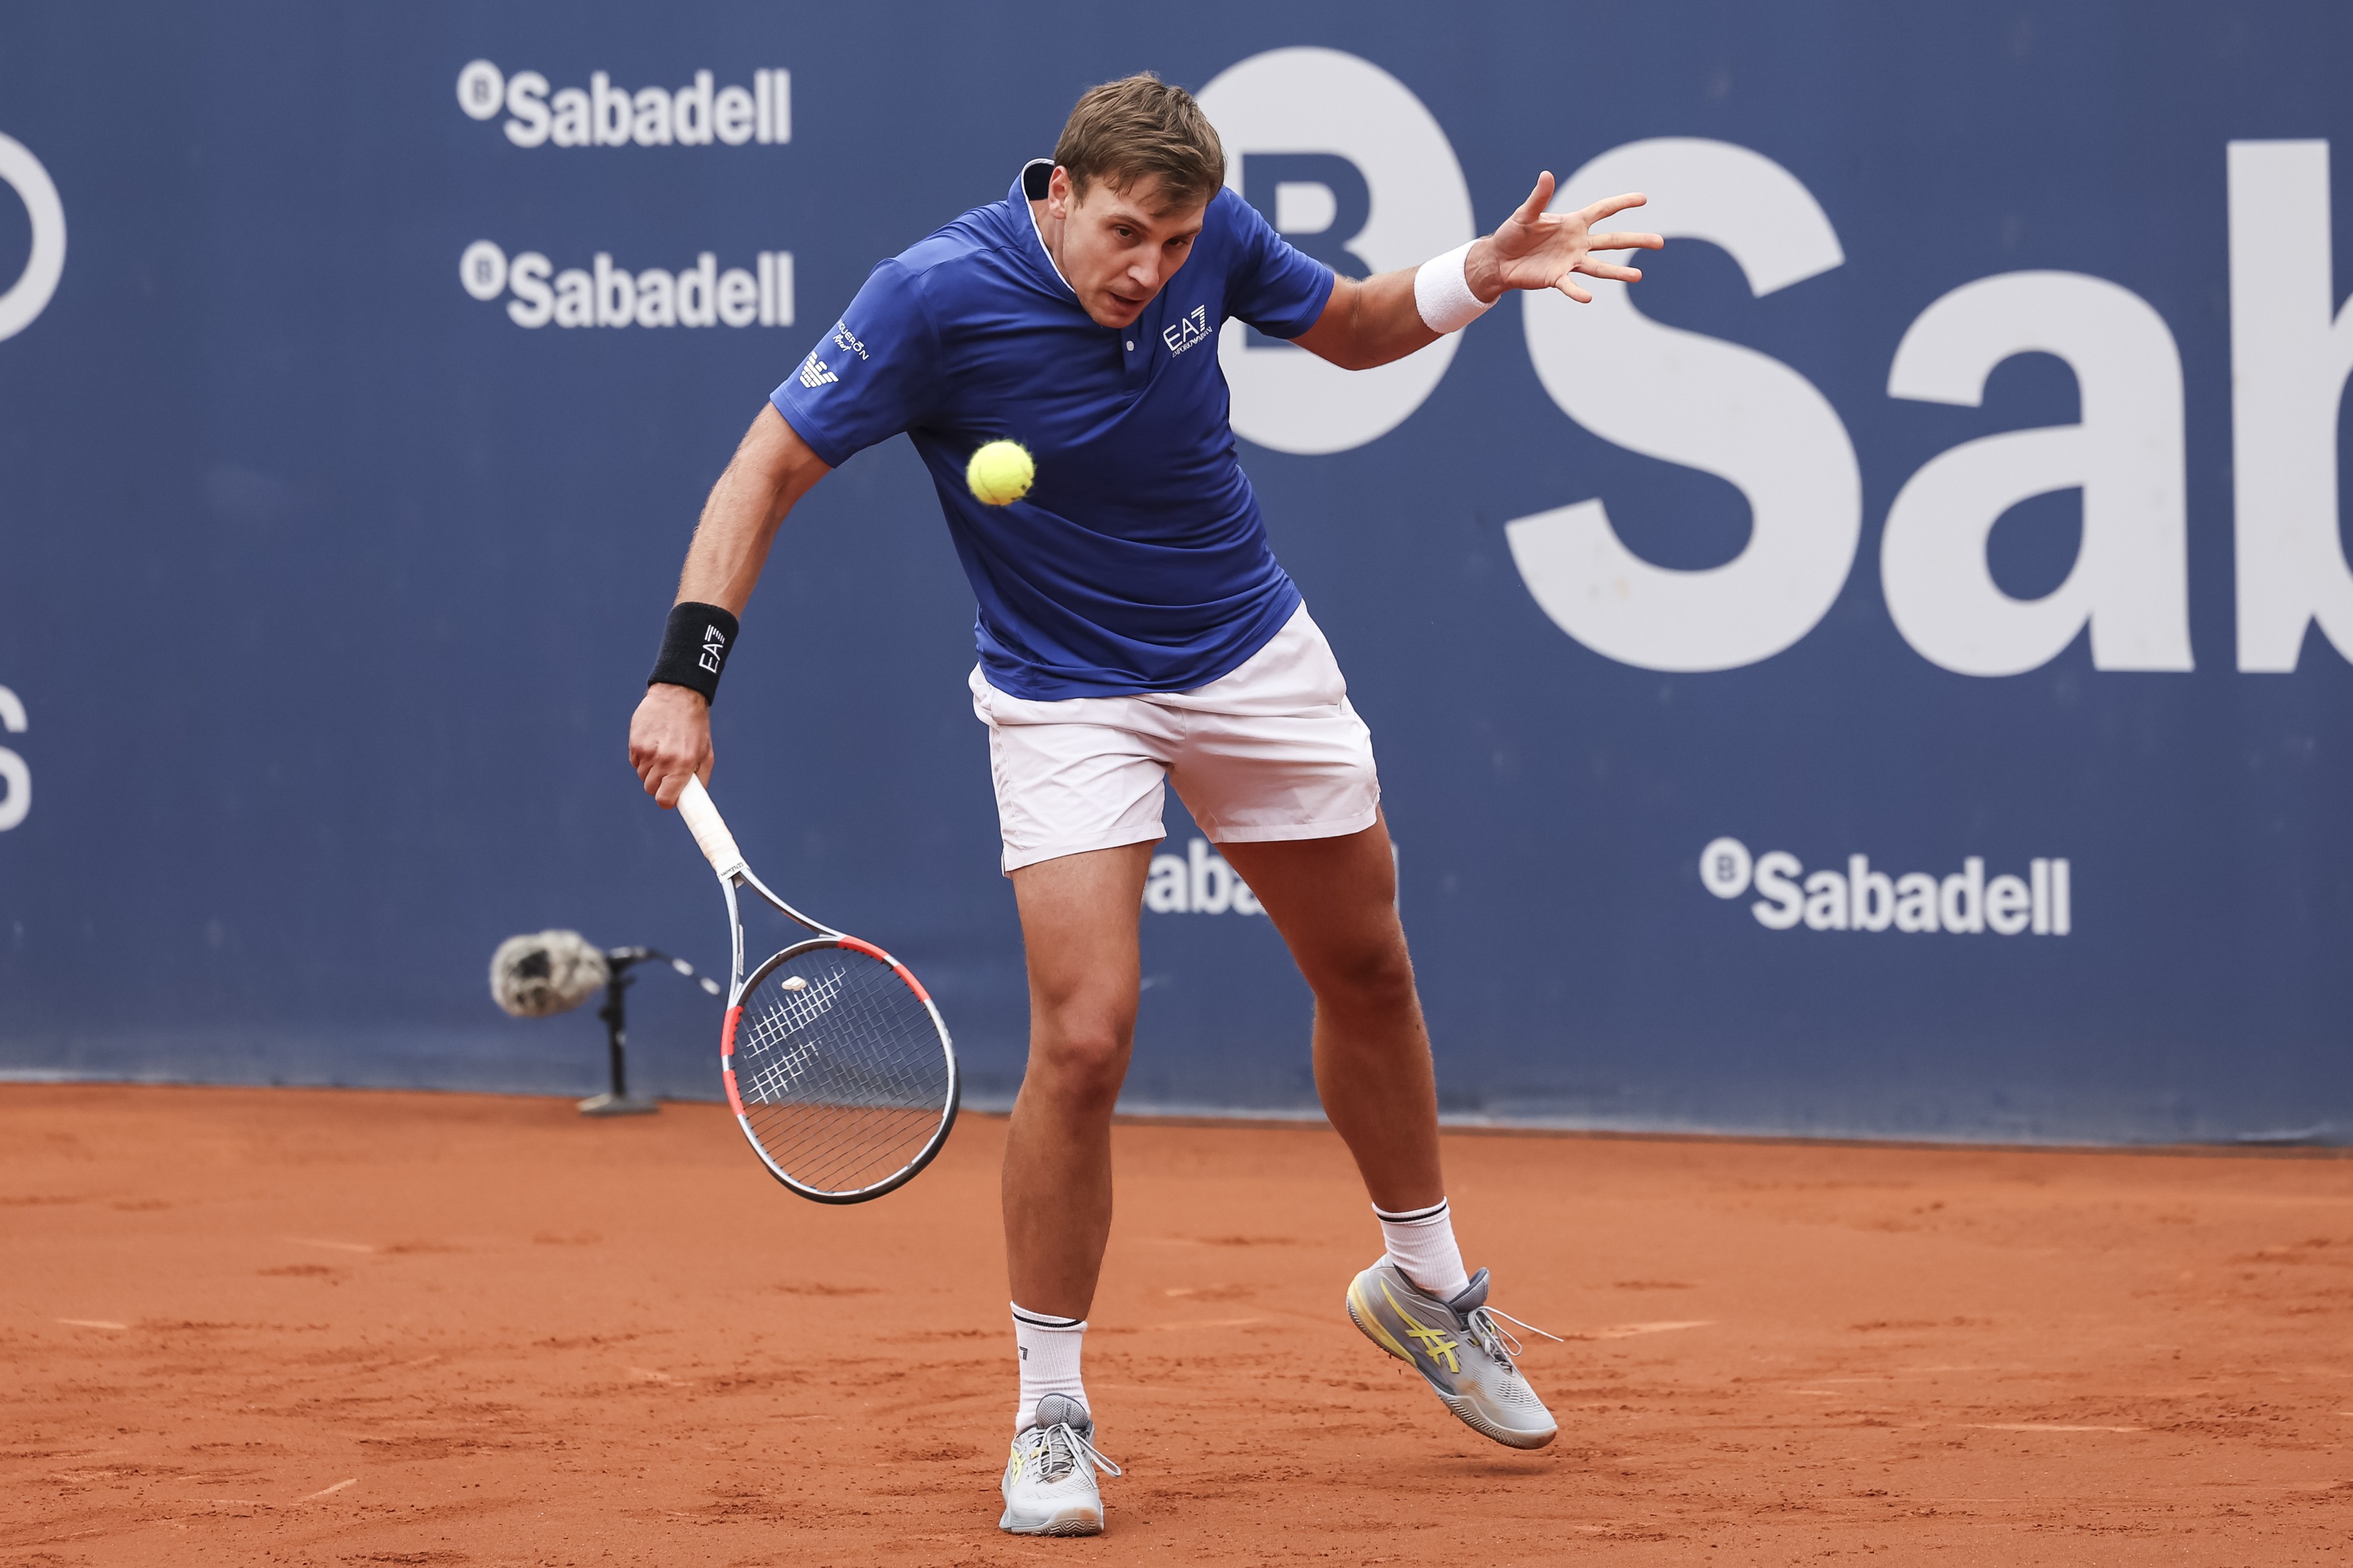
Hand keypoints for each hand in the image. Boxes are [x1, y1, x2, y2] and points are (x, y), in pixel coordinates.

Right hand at [628, 683, 711, 807]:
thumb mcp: (706, 753)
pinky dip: (642, 758)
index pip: (664, 799)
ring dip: (651, 770)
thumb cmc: (695, 726)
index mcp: (683, 764)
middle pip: (651, 789)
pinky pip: (635, 762)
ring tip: (663, 753)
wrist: (678, 695)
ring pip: (642, 776)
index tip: (669, 798)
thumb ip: (700, 779)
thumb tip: (692, 799)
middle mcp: (663, 760)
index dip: (667, 801)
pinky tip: (653, 744)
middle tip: (668, 772)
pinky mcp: (635, 742)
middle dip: (659, 784)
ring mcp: (647, 751)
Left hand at [1467, 173, 1662, 304]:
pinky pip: (1570, 286)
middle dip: (1636, 240)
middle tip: (1660, 242)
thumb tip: (1546, 174)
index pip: (1603, 210)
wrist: (1499, 259)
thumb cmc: (1513, 233)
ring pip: (1599, 266)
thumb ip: (1539, 197)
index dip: (1622, 203)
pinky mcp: (1557, 278)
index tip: (1644, 199)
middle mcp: (1577, 242)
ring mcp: (1570, 262)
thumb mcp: (1525, 214)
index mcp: (1573, 223)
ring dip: (1618, 272)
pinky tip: (1589, 298)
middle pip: (1612, 240)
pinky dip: (1578, 292)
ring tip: (1638, 276)